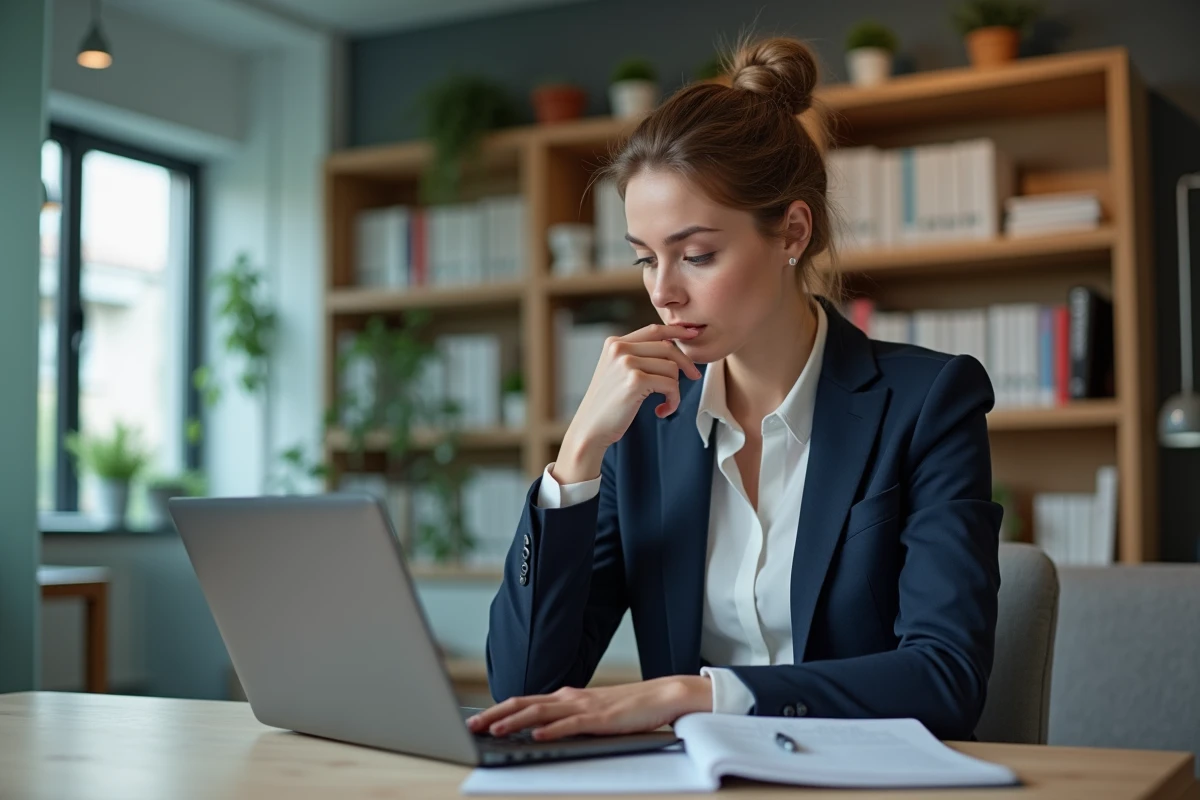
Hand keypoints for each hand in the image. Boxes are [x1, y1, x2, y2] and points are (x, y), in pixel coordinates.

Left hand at [465, 675, 712, 741]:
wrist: (663, 695)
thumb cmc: (629, 707)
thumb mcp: (592, 712)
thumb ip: (569, 719)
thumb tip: (542, 731)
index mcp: (567, 697)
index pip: (524, 701)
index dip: (498, 710)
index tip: (477, 719)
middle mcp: (570, 697)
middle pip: (524, 704)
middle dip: (495, 714)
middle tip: (471, 725)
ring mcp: (585, 706)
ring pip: (541, 713)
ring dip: (515, 721)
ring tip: (494, 730)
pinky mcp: (600, 718)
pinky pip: (570, 724)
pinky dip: (551, 730)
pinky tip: (536, 736)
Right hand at [556, 325, 701, 482]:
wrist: (590, 428)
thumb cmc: (607, 405)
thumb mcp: (617, 372)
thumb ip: (637, 356)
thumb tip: (671, 346)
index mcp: (614, 343)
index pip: (653, 330)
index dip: (677, 331)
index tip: (692, 334)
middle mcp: (619, 348)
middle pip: (668, 347)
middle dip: (685, 363)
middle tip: (694, 376)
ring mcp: (626, 362)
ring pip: (672, 368)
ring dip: (675, 389)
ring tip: (665, 402)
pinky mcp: (636, 380)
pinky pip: (671, 385)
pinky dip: (673, 401)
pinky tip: (661, 411)